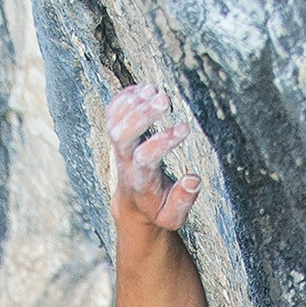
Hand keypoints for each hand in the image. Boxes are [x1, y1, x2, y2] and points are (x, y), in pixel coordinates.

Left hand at [106, 83, 200, 230]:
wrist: (133, 203)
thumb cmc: (156, 208)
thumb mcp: (172, 217)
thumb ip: (182, 201)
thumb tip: (193, 179)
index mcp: (139, 181)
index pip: (145, 157)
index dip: (163, 141)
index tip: (185, 129)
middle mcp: (124, 162)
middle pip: (121, 136)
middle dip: (141, 116)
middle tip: (165, 100)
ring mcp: (117, 147)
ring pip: (114, 121)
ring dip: (133, 102)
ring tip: (155, 91)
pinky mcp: (116, 135)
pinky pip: (112, 112)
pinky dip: (124, 97)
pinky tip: (142, 89)